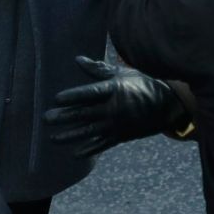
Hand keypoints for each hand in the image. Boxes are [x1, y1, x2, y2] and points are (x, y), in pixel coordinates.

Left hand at [42, 57, 189, 157]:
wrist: (166, 106)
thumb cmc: (142, 85)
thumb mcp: (123, 73)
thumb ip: (99, 69)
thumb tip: (78, 60)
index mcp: (114, 90)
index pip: (91, 93)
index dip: (74, 96)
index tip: (57, 98)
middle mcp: (114, 109)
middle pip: (85, 113)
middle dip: (65, 117)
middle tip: (46, 118)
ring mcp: (117, 125)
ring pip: (90, 131)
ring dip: (70, 135)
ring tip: (53, 138)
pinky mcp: (120, 137)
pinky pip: (102, 145)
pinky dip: (89, 150)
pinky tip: (74, 153)